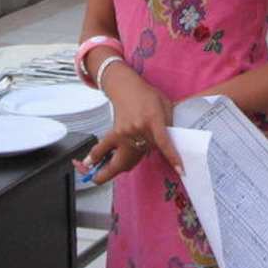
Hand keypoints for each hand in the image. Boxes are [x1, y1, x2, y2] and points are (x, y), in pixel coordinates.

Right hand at [74, 67, 179, 184]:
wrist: (126, 87)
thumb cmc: (147, 96)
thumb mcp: (165, 106)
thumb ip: (169, 125)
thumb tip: (172, 144)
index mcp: (153, 120)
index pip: (164, 142)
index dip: (173, 157)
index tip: (180, 170)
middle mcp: (137, 128)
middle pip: (139, 156)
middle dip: (137, 170)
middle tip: (135, 179)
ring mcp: (124, 132)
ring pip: (120, 158)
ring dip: (112, 171)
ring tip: (100, 179)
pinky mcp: (114, 132)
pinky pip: (104, 147)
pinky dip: (96, 156)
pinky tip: (87, 164)